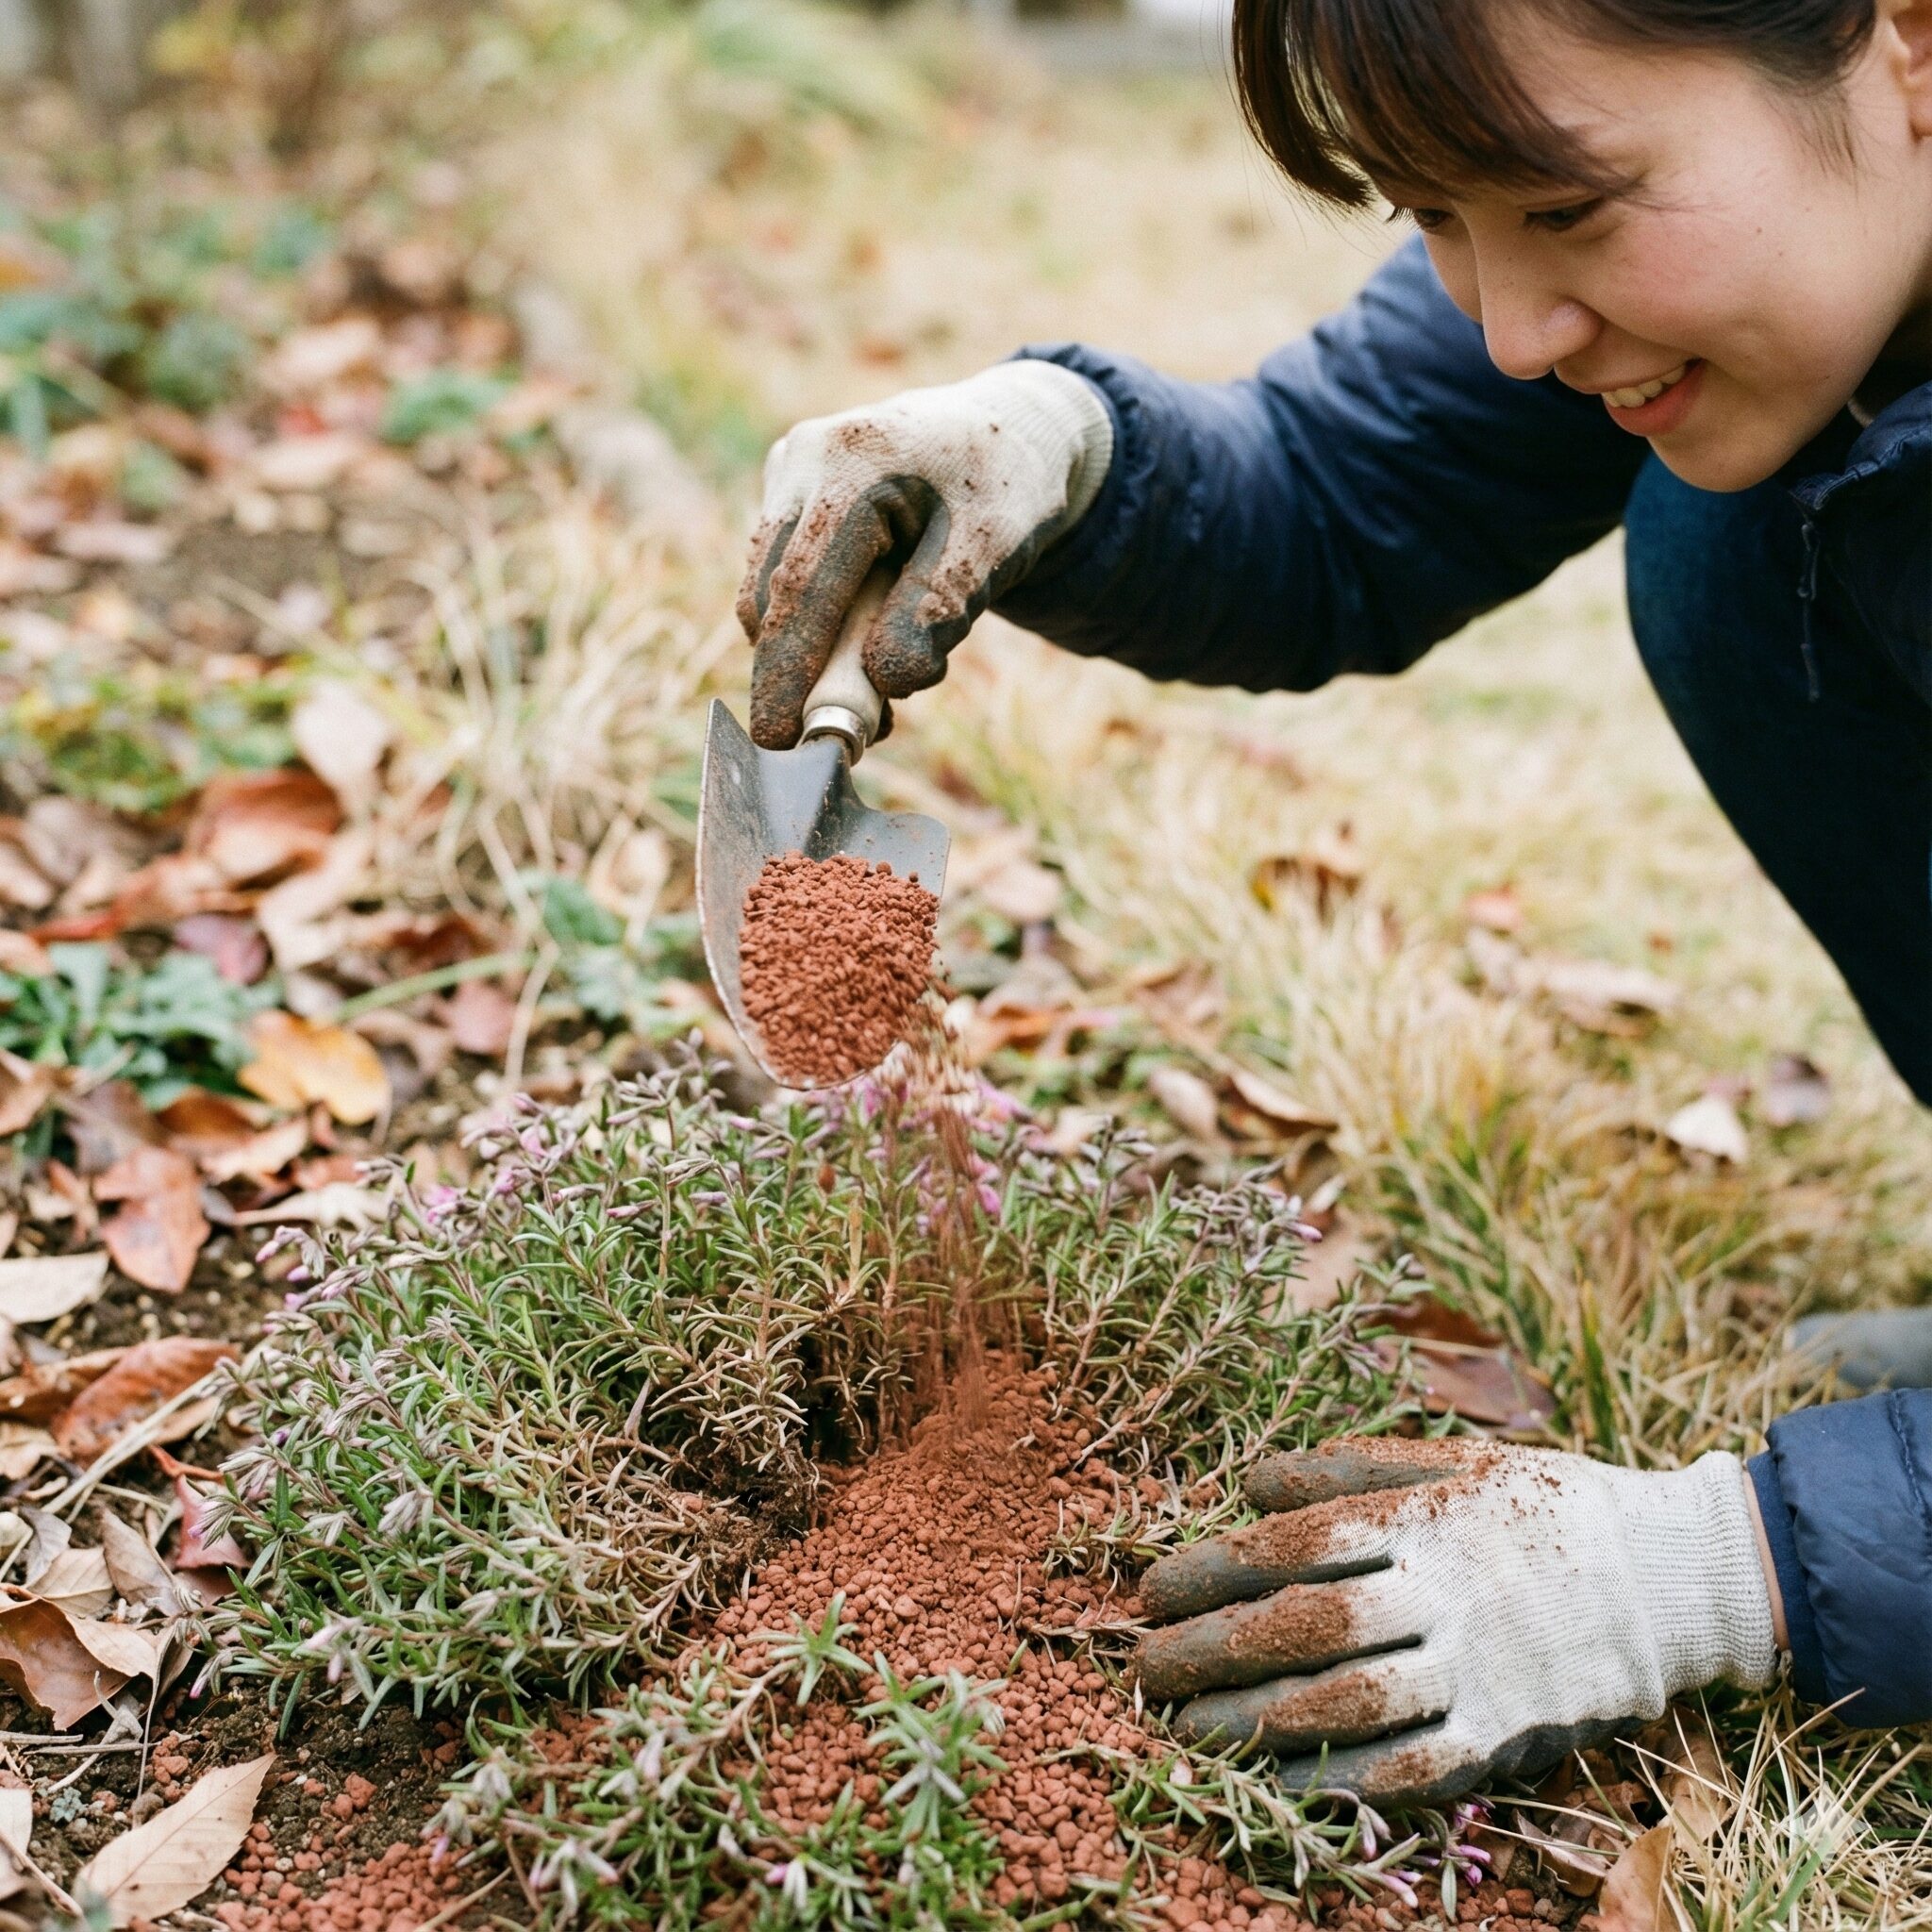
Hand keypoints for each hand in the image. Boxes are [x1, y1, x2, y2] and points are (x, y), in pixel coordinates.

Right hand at [736, 360, 1112, 748]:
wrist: (1004, 433)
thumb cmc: (1004, 489)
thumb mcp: (994, 547)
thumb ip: (940, 608)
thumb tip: (888, 681)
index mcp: (856, 461)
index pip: (803, 584)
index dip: (786, 667)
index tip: (777, 736)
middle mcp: (807, 457)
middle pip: (771, 592)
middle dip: (797, 673)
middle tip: (846, 734)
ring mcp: (790, 471)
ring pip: (769, 590)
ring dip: (810, 654)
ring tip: (879, 697)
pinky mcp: (789, 493)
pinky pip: (784, 575)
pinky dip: (817, 625)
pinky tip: (867, 650)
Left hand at [1134, 1436, 1775, 1806]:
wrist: (1673, 1575)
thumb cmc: (1543, 1506)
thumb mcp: (1449, 1459)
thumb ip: (1346, 1467)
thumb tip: (1246, 1483)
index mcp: (1423, 1516)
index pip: (1294, 1543)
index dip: (1211, 1567)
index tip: (1150, 1589)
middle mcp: (1444, 1590)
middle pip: (1307, 1625)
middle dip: (1212, 1651)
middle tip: (1142, 1669)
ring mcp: (1479, 1666)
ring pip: (1350, 1701)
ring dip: (1254, 1722)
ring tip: (1184, 1731)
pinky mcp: (1510, 1731)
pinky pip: (1413, 1765)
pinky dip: (1339, 1779)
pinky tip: (1275, 1783)